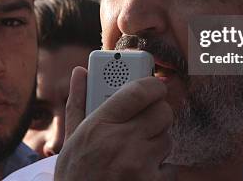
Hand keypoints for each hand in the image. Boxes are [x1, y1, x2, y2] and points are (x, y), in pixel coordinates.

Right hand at [55, 67, 175, 180]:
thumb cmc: (74, 175)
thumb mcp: (71, 137)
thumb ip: (78, 101)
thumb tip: (80, 71)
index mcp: (99, 125)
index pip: (139, 91)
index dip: (153, 84)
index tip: (157, 84)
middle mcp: (121, 142)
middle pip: (162, 112)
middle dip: (158, 113)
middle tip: (147, 119)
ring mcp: (139, 165)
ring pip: (168, 138)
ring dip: (158, 142)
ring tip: (138, 150)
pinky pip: (171, 166)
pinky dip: (162, 168)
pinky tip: (143, 171)